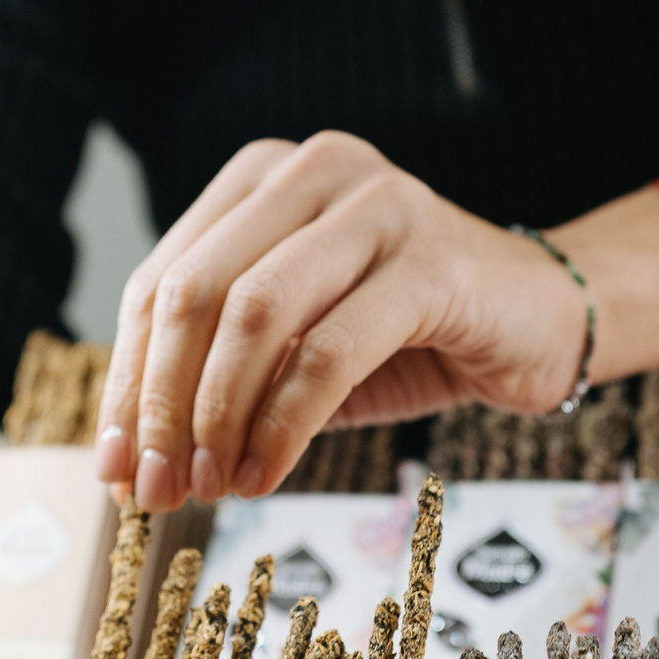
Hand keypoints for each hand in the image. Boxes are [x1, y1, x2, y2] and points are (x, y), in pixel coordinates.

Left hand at [93, 132, 589, 508]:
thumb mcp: (294, 351)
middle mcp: (313, 172)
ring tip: (212, 486)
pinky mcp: (430, 260)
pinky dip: (284, 424)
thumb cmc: (408, 335)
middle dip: (163, 403)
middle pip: (195, 291)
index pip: (161, 280)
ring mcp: (376, 205)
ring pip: (255, 313)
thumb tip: (133, 459)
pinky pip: (330, 350)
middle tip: (157, 486)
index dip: (128, 378)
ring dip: (219, 416)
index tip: (116, 465)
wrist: (543, 320)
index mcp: (263, 178)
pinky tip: (266, 473)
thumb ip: (222, 378)